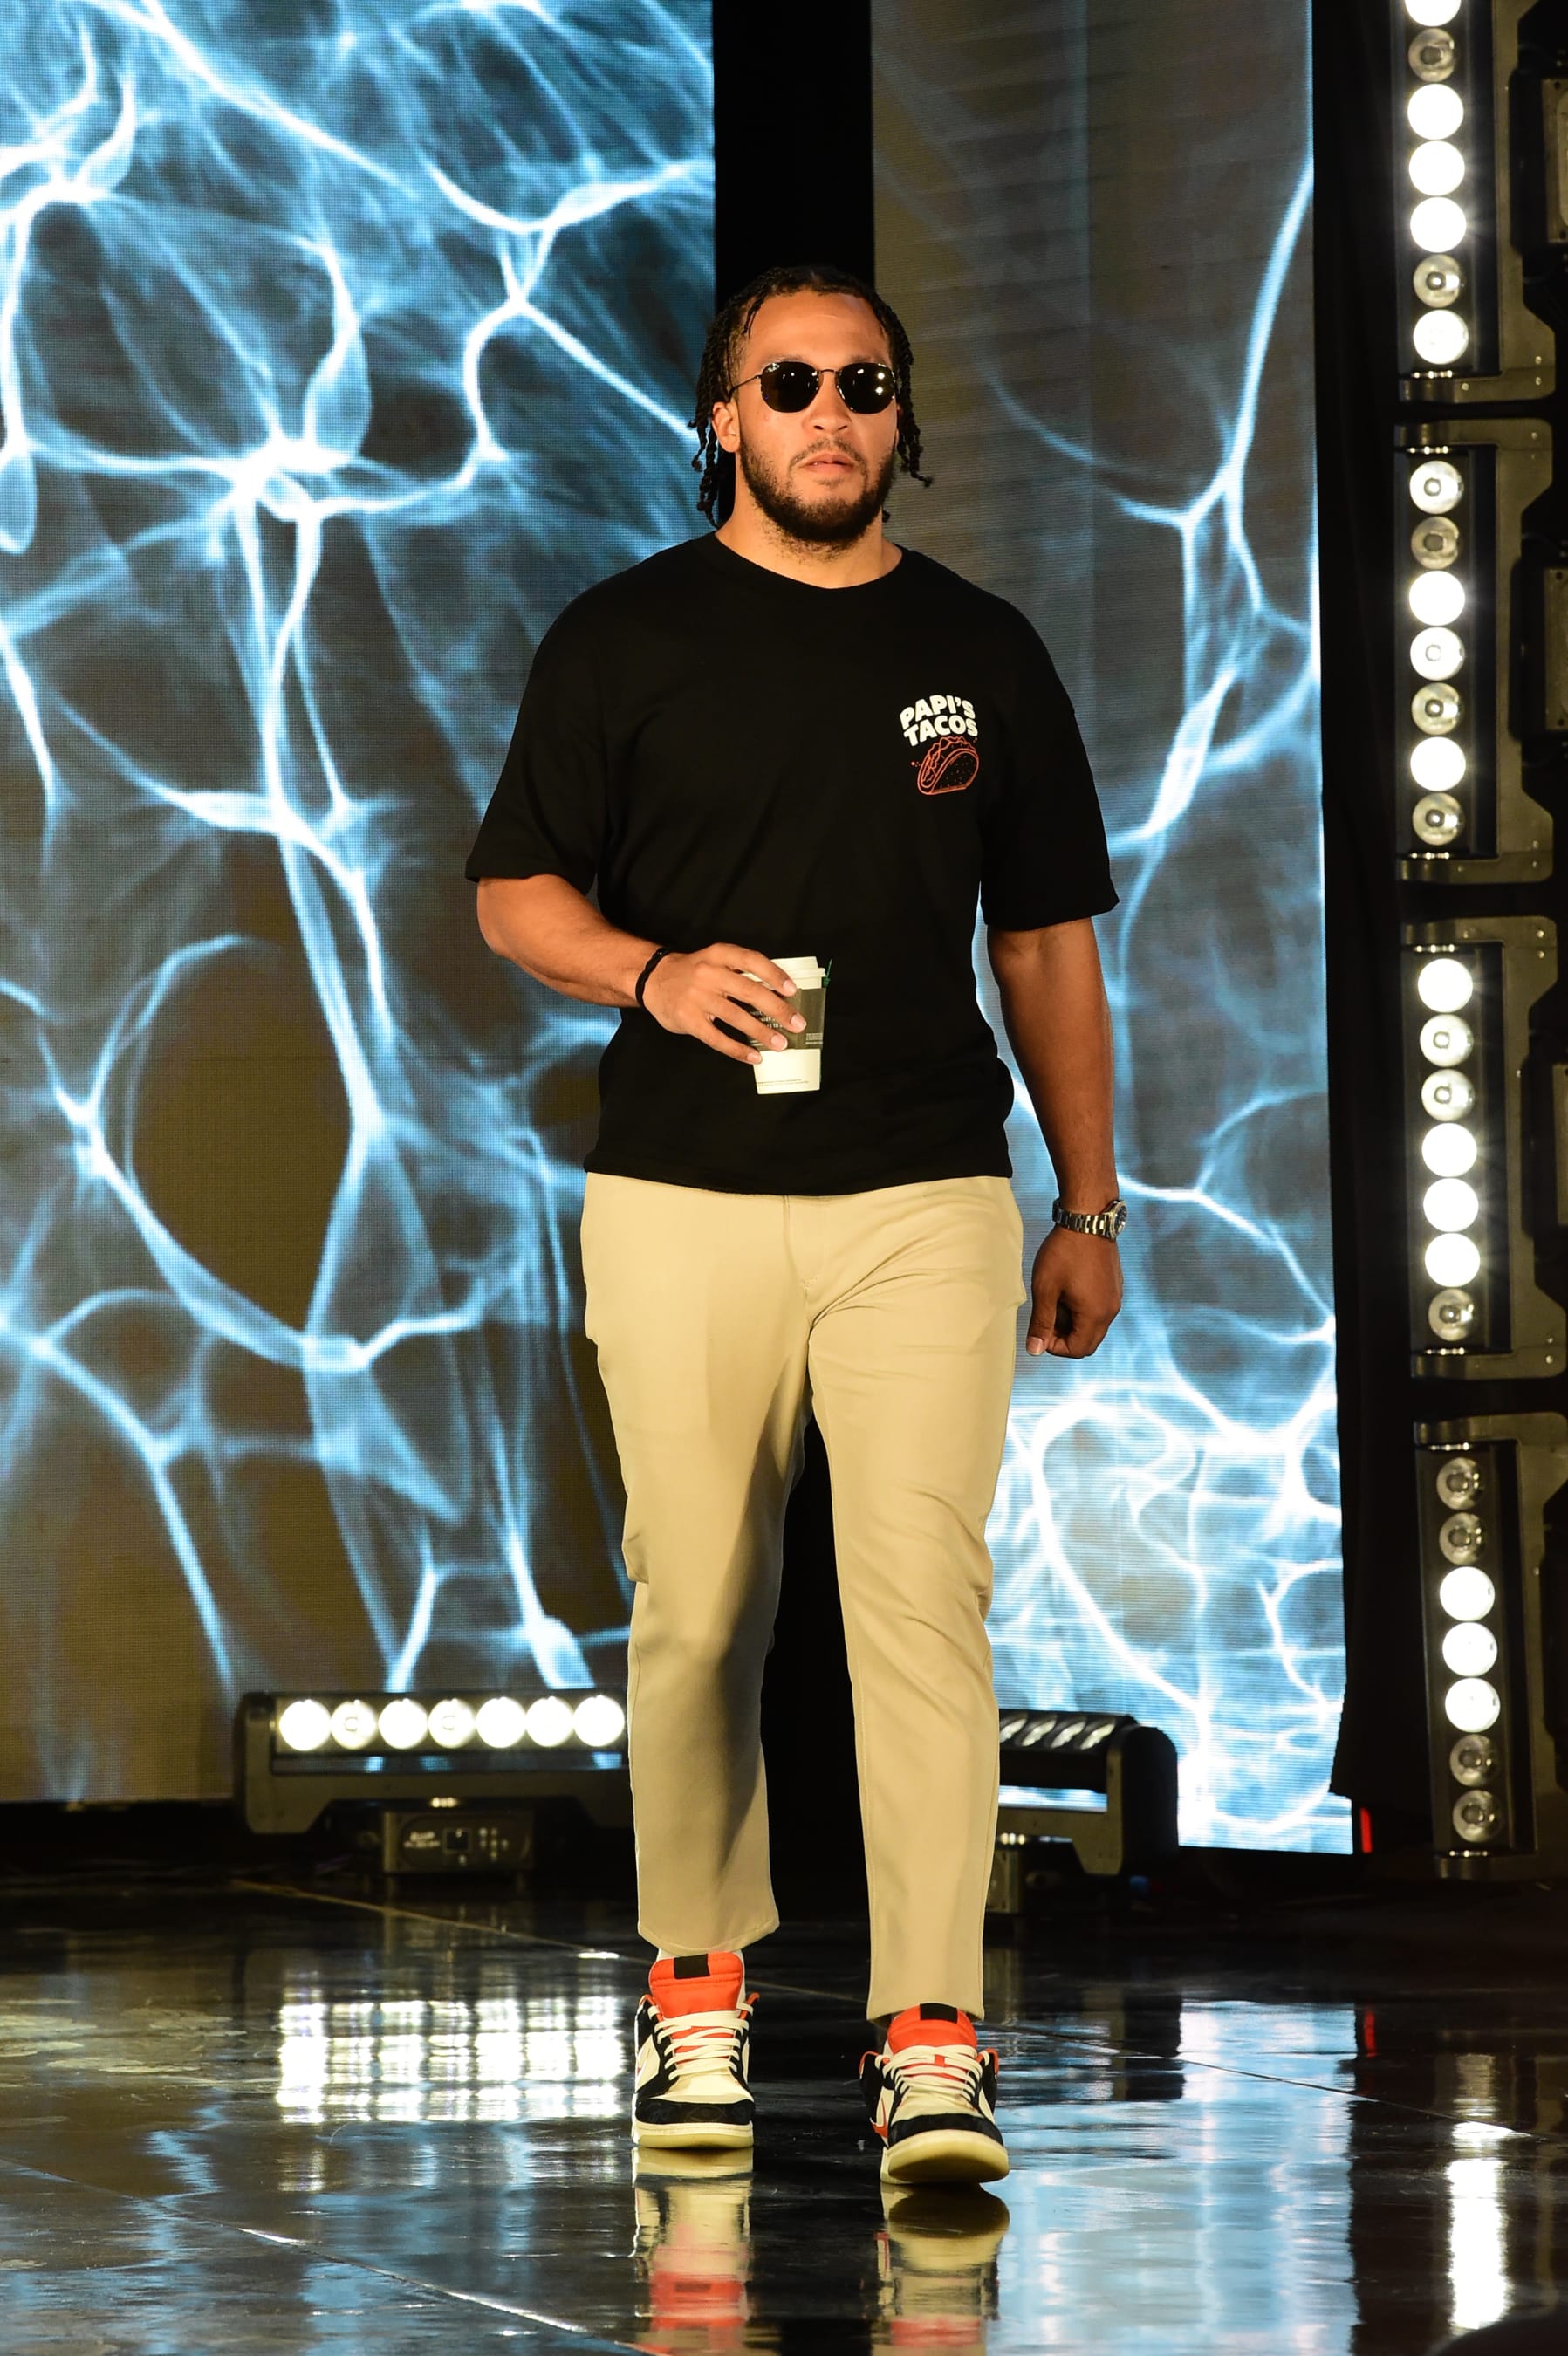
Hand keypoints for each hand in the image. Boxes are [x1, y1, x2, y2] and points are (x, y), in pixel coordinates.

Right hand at [641, 943, 806, 1065]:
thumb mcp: (714, 960)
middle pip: (749, 992)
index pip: (752, 961)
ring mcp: (697, 997)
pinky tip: (753, 1056)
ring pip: (736, 1017)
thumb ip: (739, 972)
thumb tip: (777, 994)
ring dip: (762, 1032)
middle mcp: (708, 973)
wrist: (652, 979)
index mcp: (718, 954)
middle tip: (796, 1023)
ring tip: (780, 1043)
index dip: (774, 975)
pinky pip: (717, 1038)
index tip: (792, 990)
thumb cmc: (692, 972)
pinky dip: (738, 1049)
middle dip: (777, 1009)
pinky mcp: (688, 1019)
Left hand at [1025, 1227, 1121, 1359]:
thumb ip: (1041, 1322)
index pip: (1076, 1350)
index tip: (1040, 1329)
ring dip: (1073, 1323)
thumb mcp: (1045, 1289)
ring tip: (1055, 1301)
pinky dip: (1083, 1310)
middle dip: (1064, 1337)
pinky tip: (1068, 1291)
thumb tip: (1035, 1349)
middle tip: (1046, 1318)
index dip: (1054, 1346)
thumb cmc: (1064, 1253)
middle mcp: (1110, 1311)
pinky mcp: (1114, 1287)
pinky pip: (1099, 1310)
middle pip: (1087, 1342)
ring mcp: (1115, 1298)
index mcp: (1095, 1315)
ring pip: (1094, 1326)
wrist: (1087, 1220)